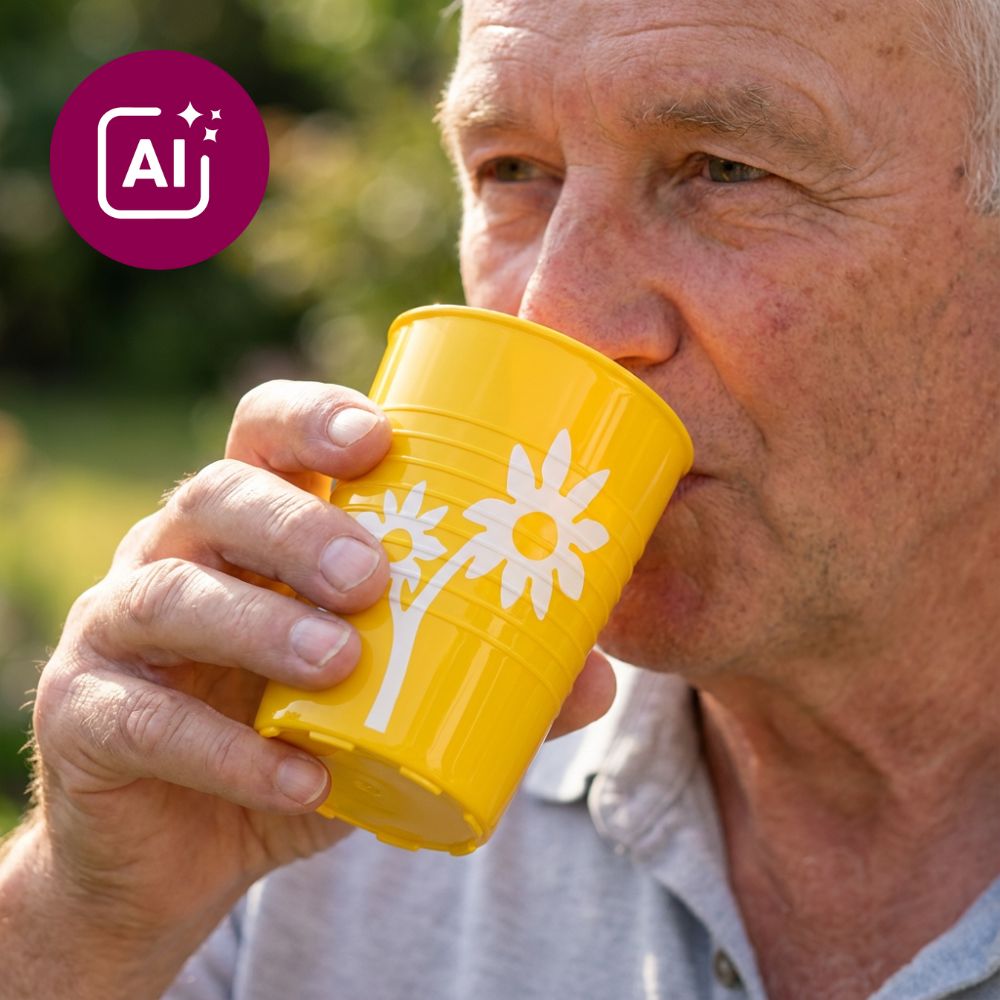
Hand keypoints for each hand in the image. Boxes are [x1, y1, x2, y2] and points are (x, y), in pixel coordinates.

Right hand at [27, 380, 615, 943]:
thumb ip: (486, 684)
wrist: (189, 845)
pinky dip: (223, 749)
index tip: (379, 436)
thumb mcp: (390, 702)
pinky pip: (140, 719)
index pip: (265, 434)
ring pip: (166, 593)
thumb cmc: (298, 735)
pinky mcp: (83, 715)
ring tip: (340, 659)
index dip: (314, 418)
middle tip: (373, 574)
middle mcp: (176, 553)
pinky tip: (295, 775)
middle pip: (216, 494)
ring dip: (256, 622)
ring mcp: (119, 629)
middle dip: (295, 523)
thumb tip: (597, 679)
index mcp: (254, 527)